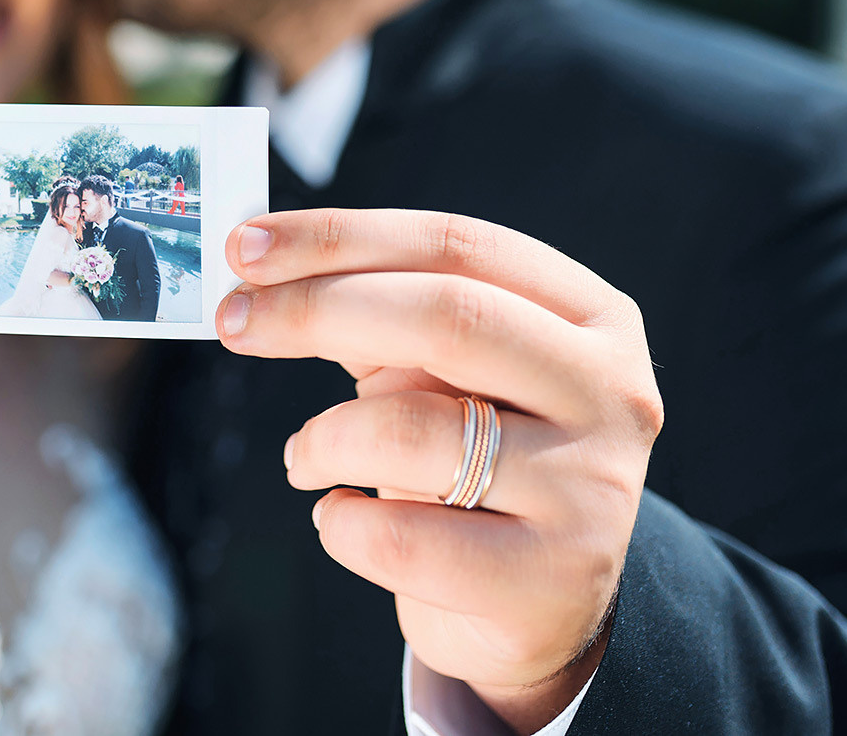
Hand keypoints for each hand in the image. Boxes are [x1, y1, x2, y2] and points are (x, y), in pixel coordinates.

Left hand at [216, 209, 662, 732]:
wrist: (540, 608)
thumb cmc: (478, 465)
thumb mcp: (451, 377)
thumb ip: (383, 317)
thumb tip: (262, 267)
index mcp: (592, 316)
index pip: (458, 246)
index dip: (341, 237)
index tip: (245, 247)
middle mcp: (611, 391)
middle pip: (447, 318)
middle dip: (318, 310)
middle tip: (234, 323)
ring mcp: (590, 488)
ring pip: (414, 431)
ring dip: (325, 438)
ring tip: (304, 456)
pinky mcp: (550, 580)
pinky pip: (402, 537)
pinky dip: (341, 523)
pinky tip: (340, 520)